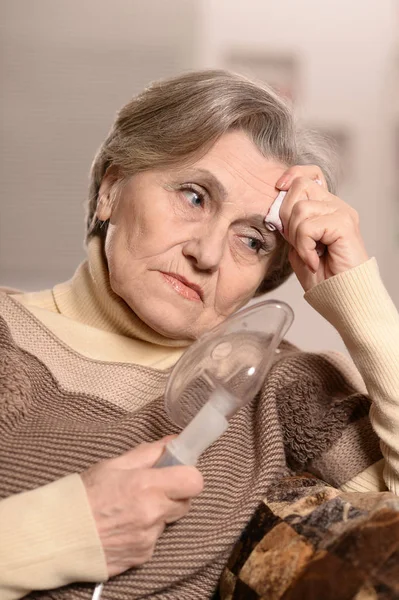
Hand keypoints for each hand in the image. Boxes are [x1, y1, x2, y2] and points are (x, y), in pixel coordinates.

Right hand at [81, 436, 202, 576]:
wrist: (58, 534)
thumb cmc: (83, 495)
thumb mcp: (114, 464)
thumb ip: (149, 452)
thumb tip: (174, 441)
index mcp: (147, 486)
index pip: (193, 481)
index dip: (187, 475)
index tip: (176, 472)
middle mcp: (152, 513)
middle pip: (185, 502)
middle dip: (172, 494)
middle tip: (149, 490)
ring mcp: (148, 538)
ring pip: (167, 521)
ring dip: (156, 514)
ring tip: (128, 510)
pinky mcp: (142, 556)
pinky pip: (153, 539)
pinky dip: (143, 532)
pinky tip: (122, 526)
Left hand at [275, 165, 368, 291]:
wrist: (342, 298)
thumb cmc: (323, 278)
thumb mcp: (297, 247)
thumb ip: (289, 226)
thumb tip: (274, 211)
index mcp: (326, 208)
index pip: (309, 175)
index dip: (291, 175)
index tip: (278, 188)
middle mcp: (336, 206)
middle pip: (300, 186)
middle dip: (286, 216)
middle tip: (296, 242)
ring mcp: (342, 213)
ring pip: (300, 208)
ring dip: (296, 236)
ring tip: (308, 254)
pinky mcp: (344, 225)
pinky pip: (308, 226)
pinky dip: (305, 246)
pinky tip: (315, 260)